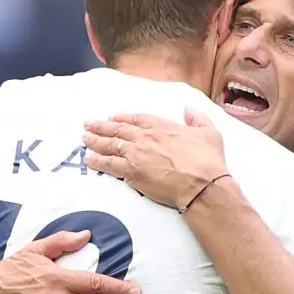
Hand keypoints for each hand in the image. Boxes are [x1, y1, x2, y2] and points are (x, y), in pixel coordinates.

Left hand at [83, 110, 228, 210]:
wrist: (202, 185)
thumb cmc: (208, 161)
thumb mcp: (209, 133)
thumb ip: (198, 118)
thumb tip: (189, 109)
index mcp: (163, 126)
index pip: (138, 118)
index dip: (123, 117)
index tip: (113, 117)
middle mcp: (146, 137)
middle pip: (118, 129)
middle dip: (101, 126)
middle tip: (88, 124)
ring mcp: (137, 154)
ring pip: (110, 145)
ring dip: (95, 141)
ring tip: (84, 138)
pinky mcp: (132, 172)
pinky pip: (108, 165)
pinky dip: (97, 161)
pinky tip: (88, 159)